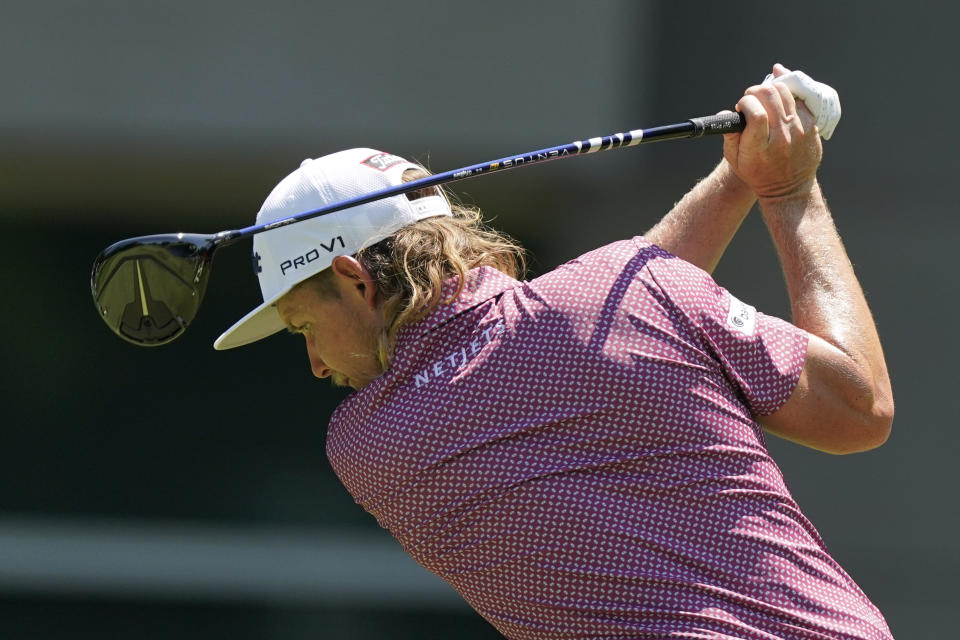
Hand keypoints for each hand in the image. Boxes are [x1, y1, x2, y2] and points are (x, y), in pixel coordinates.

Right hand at [723, 64, 822, 199]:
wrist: (789, 189)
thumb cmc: (757, 173)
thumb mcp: (735, 161)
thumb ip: (729, 136)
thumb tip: (727, 111)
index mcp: (760, 148)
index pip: (756, 113)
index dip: (746, 103)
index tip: (741, 107)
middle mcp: (782, 138)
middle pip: (771, 96)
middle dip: (756, 91)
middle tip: (751, 99)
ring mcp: (800, 131)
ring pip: (786, 92)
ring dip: (771, 89)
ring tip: (764, 99)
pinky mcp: (812, 126)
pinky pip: (800, 99)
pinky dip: (787, 96)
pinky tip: (779, 103)